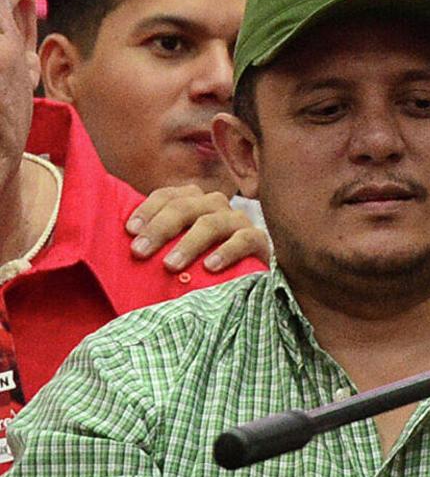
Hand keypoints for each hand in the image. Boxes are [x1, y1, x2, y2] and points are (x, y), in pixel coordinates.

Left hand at [126, 184, 268, 272]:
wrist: (245, 281)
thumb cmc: (198, 265)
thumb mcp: (173, 248)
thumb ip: (156, 240)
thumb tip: (123, 242)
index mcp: (192, 201)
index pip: (167, 196)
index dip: (147, 210)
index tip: (130, 232)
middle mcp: (215, 205)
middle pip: (185, 207)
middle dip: (160, 229)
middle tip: (139, 252)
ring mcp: (238, 221)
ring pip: (211, 223)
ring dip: (188, 244)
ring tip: (170, 265)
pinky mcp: (259, 240)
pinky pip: (244, 240)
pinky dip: (226, 252)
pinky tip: (210, 267)